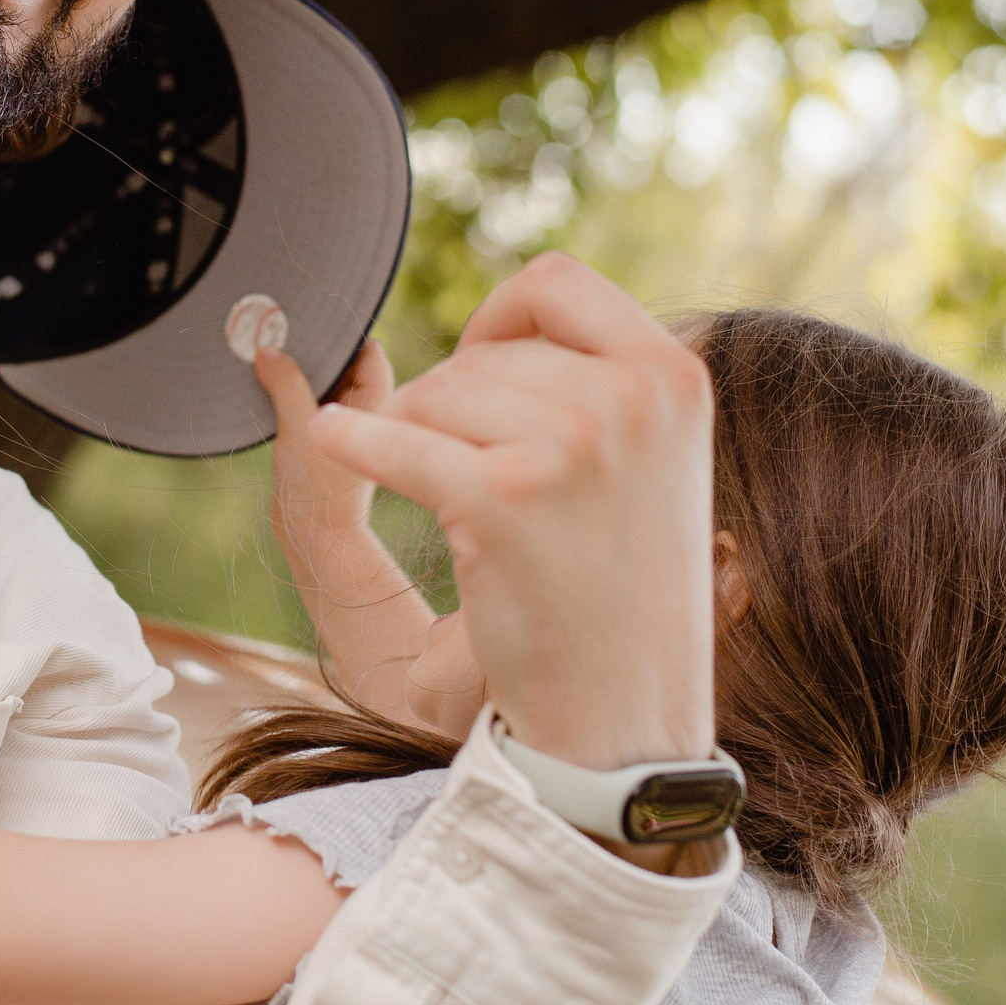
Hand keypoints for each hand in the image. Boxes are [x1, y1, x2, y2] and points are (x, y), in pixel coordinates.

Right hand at [256, 337, 391, 562]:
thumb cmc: (318, 489)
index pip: (367, 348)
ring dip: (296, 368)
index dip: (340, 333)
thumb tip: (267, 349)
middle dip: (313, 347)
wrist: (311, 537)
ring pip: (320, 377)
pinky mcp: (317, 433)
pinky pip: (304, 397)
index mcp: (376, 401)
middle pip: (341, 358)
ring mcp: (340, 420)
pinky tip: (262, 381)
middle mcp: (362, 406)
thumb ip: (287, 383)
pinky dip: (287, 388)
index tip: (308, 324)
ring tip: (265, 353)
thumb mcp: (300, 427)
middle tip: (278, 331)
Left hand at [309, 254, 716, 771]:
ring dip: (421, 442)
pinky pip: (394, 443)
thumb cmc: (623, 594)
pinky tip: (332, 440)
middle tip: (481, 485)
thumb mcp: (650, 464)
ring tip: (471, 518)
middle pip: (482, 350)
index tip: (475, 363)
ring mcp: (569, 446)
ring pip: (435, 395)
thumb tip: (499, 313)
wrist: (625, 721)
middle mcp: (632, 399)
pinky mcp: (502, 499)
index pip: (557, 283)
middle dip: (454, 406)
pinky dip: (351, 443)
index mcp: (674, 379)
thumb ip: (596, 382)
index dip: (499, 315)